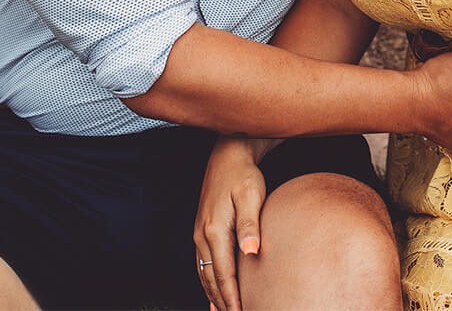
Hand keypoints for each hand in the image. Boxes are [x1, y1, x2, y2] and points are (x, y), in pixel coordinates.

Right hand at [194, 137, 263, 310]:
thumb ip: (250, 226)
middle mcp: (202, 235)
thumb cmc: (242, 175)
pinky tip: (213, 291)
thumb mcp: (251, 197)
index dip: (232, 297)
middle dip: (222, 301)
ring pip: (204, 273)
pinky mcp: (202, 230)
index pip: (224, 273)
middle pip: (211, 278)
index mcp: (215, 230)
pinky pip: (202, 263)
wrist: (227, 155)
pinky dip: (208, 281)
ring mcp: (200, 233)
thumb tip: (251, 252)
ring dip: (213, 294)